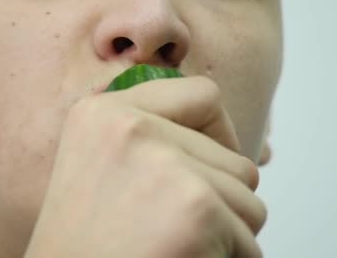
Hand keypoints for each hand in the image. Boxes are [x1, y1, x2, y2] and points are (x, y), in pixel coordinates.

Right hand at [24, 76, 266, 257]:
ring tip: (174, 246)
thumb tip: (244, 142)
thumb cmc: (86, 245)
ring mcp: (165, 166)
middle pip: (234, 158)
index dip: (218, 137)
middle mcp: (131, 128)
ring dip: (224, 232)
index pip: (203, 95)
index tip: (204, 172)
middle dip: (220, 201)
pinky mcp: (195, 210)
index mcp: (103, 112)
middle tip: (171, 228)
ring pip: (248, 199)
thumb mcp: (100, 166)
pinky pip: (250, 241)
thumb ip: (154, 139)